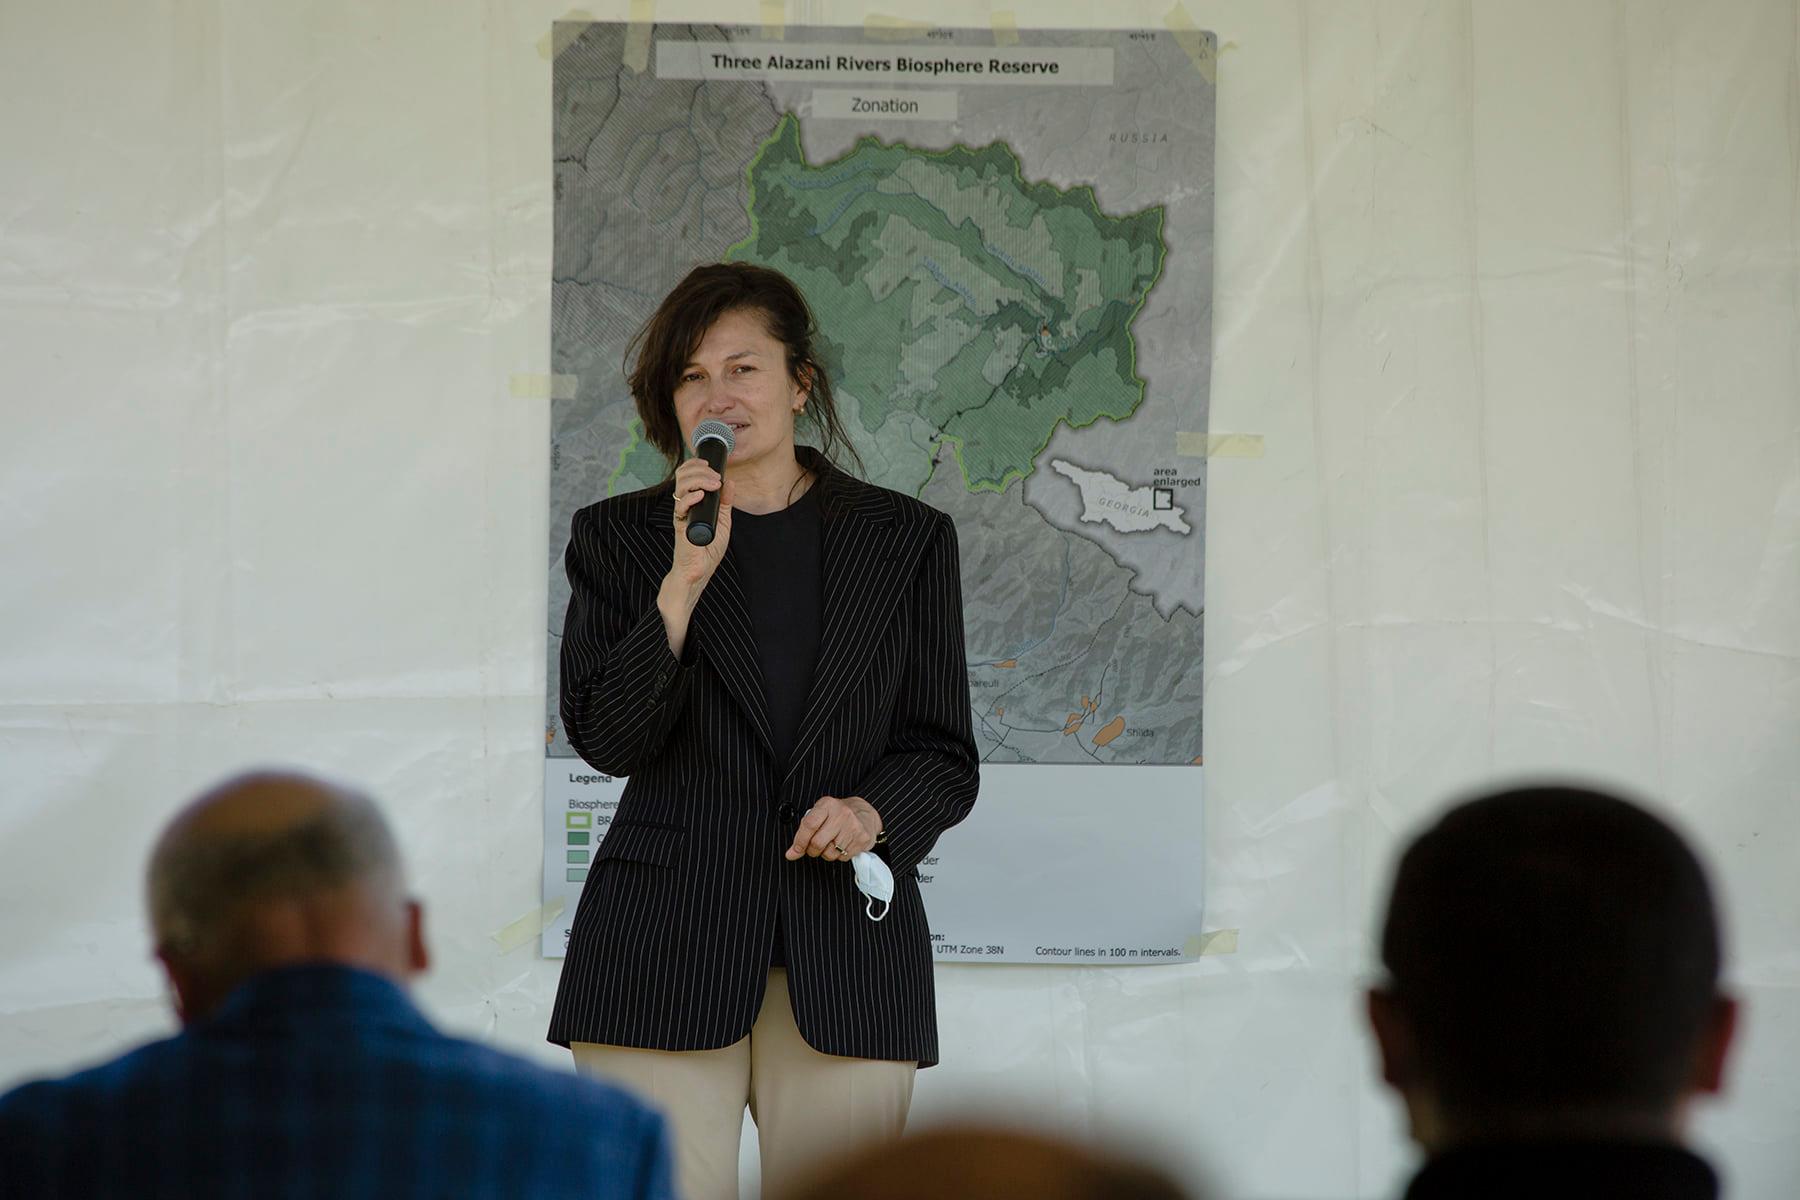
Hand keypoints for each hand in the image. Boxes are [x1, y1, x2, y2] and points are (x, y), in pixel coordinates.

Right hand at [659, 458, 733, 656]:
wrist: (699, 571)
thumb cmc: (708, 549)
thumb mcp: (723, 521)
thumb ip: (725, 502)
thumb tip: (730, 482)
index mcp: (693, 501)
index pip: (688, 475)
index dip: (696, 465)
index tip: (711, 464)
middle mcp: (685, 505)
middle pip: (682, 476)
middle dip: (699, 470)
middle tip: (715, 475)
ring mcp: (682, 514)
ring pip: (680, 486)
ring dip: (698, 479)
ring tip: (713, 483)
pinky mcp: (681, 525)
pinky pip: (681, 507)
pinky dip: (691, 498)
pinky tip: (702, 495)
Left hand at [786, 795, 881, 861]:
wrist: (866, 813)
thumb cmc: (838, 814)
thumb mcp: (820, 815)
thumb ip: (804, 833)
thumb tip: (791, 854)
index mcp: (828, 804)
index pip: (809, 825)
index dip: (800, 841)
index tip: (796, 849)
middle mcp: (842, 814)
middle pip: (818, 843)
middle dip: (812, 850)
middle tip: (815, 847)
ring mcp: (854, 827)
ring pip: (830, 853)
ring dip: (826, 853)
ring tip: (831, 844)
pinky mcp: (862, 839)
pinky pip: (843, 858)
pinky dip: (839, 855)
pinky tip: (843, 845)